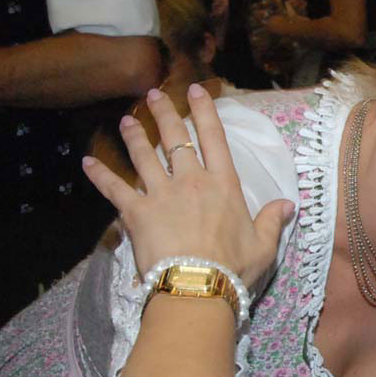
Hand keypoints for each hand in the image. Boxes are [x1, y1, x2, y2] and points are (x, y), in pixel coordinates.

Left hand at [82, 84, 293, 287]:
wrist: (197, 286)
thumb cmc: (234, 267)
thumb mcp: (263, 245)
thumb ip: (273, 221)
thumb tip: (288, 204)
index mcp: (223, 185)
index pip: (214, 138)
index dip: (205, 111)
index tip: (196, 90)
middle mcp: (191, 181)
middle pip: (175, 138)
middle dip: (164, 113)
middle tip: (153, 95)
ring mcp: (161, 194)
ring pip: (144, 156)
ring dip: (134, 136)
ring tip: (125, 120)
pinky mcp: (136, 213)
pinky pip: (114, 189)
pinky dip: (100, 175)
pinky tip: (87, 162)